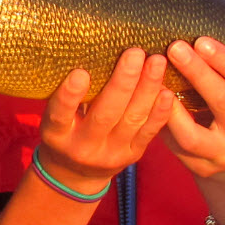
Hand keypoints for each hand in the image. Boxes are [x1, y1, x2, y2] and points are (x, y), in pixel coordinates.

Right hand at [36, 48, 174, 194]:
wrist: (75, 173)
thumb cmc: (64, 130)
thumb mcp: (56, 117)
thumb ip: (68, 94)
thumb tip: (90, 51)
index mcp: (57, 134)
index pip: (60, 115)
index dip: (69, 96)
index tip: (80, 72)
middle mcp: (83, 147)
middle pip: (105, 114)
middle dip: (122, 82)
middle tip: (135, 53)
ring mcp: (111, 154)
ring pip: (132, 120)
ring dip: (147, 89)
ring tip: (157, 62)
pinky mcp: (132, 155)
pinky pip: (149, 133)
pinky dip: (160, 112)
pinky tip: (168, 91)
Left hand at [161, 37, 224, 178]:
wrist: (224, 154)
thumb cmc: (220, 105)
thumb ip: (218, 66)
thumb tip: (187, 25)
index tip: (202, 40)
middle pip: (223, 101)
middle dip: (198, 72)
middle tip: (175, 48)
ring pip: (195, 132)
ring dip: (172, 104)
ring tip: (156, 79)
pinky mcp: (204, 167)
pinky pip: (179, 146)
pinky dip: (165, 122)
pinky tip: (153, 102)